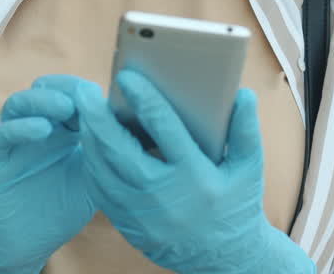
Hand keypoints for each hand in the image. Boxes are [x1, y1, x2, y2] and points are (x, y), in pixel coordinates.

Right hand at [0, 75, 96, 273]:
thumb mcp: (94, 178)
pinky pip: (3, 134)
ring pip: (19, 104)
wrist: (28, 245)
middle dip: (66, 87)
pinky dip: (21, 127)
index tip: (108, 95)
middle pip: (45, 89)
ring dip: (42, 100)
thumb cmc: (63, 208)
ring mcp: (15, 142)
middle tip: (85, 95)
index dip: (88, 91)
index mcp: (64, 129)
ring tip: (65, 107)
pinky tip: (42, 130)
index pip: (72, 94)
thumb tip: (138, 126)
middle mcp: (37, 128)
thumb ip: (107, 153)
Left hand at [74, 71, 314, 273]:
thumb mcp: (249, 168)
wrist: (227, 259)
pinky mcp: (129, 227)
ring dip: (89, 141)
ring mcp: (143, 215)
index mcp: (195, 175)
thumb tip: (242, 93)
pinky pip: (101, 193)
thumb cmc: (238, 206)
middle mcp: (165, 196)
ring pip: (103, 171)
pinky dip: (92, 166)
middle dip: (98, 119)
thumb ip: (245, 129)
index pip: (164, 128)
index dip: (143, 98)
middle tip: (84, 92)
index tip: (127, 77)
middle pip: (120, 150)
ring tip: (84, 114)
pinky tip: (90, 148)